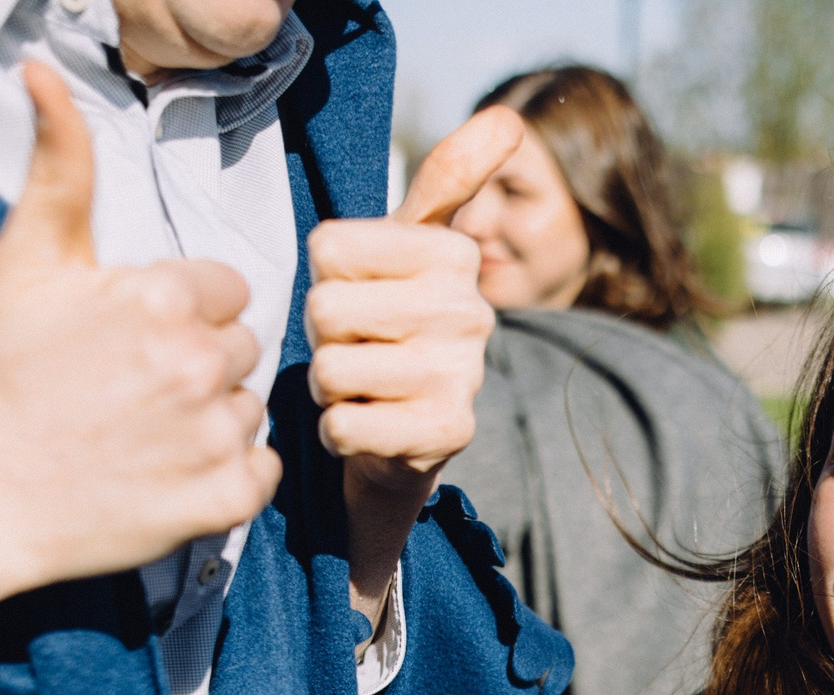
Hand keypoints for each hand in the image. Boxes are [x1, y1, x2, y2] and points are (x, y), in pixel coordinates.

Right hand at [0, 61, 280, 694]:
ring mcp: (215, 436)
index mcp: (163, 299)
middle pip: (240, 346)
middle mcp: (199, 364)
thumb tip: (44, 74)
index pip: (224, 290)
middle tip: (130, 390)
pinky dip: (225, 478)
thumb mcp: (21, 263)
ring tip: (142, 433)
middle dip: (196, 362)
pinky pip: (261, 471)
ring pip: (248, 407)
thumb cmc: (2, 377)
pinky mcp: (225, 500)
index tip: (127, 339)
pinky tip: (168, 474)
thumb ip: (58, 169)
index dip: (179, 311)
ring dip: (210, 419)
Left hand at [305, 107, 525, 635]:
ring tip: (366, 386)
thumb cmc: (392, 324)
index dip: (328, 278)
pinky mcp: (448, 433)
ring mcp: (463, 374)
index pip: (329, 247)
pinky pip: (345, 423)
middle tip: (360, 348)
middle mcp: (469, 310)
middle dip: (325, 337)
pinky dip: (341, 432)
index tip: (362, 296)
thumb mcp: (412, 244)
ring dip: (331, 387)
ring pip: (331, 368)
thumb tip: (508, 118)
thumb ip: (448, 179)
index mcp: (453, 254)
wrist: (405, 436)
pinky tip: (372, 426)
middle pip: (326, 307)